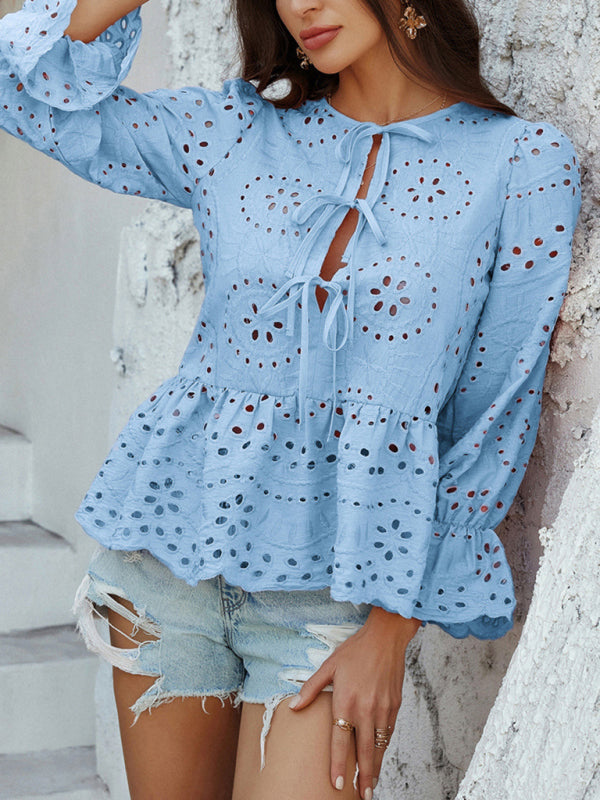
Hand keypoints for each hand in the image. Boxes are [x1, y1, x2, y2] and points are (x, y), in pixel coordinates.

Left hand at [288, 606, 421, 797]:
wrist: (385, 638)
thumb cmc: (355, 650)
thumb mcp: (329, 666)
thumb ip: (311, 688)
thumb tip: (294, 706)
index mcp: (346, 701)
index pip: (340, 741)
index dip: (338, 765)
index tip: (337, 783)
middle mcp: (366, 709)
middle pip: (364, 751)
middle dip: (363, 777)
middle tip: (363, 796)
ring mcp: (382, 709)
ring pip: (379, 746)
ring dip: (375, 766)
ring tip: (371, 783)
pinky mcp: (394, 705)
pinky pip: (388, 732)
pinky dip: (383, 746)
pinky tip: (379, 754)